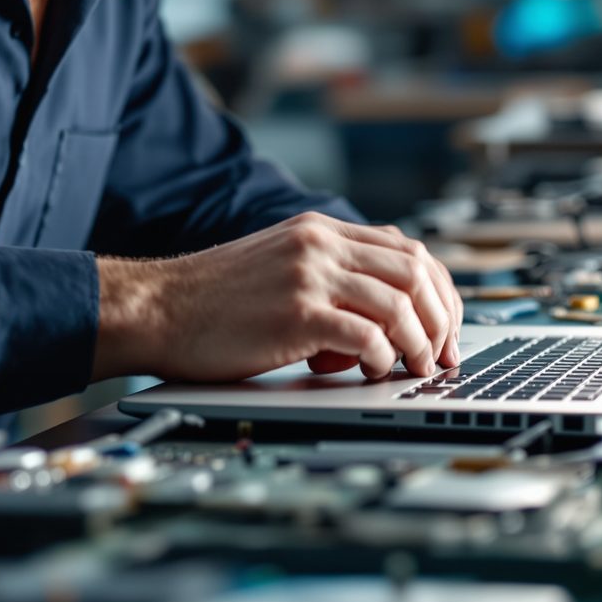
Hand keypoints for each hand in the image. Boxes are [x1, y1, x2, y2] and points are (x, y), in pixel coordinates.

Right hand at [93, 212, 461, 383]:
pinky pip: (368, 334)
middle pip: (416, 271)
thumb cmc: (211, 302)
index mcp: (319, 229)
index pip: (406, 249)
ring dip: (420, 343)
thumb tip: (382, 313)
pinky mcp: (297, 311)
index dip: (439, 290)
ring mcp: (309, 274)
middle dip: (442, 317)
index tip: (446, 325)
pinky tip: (375, 372)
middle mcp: (319, 243)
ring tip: (417, 368)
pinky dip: (384, 357)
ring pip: (400, 302)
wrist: (155, 308)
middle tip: (444, 354)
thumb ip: (327, 273)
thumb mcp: (279, 266)